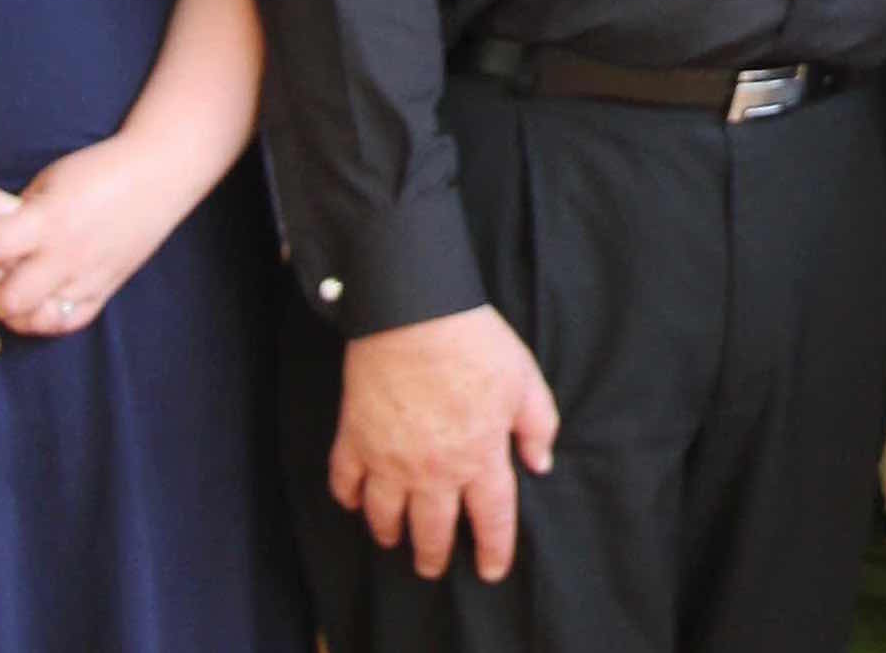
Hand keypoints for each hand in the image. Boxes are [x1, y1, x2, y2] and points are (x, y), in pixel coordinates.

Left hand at [0, 133, 199, 338]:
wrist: (159, 173)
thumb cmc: (100, 168)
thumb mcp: (50, 181)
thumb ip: (19, 215)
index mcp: (47, 219)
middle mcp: (66, 252)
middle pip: (8, 299)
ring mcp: (89, 273)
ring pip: (37, 317)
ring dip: (15, 314)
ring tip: (8, 299)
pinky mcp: (108, 285)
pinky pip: (69, 319)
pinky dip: (46, 319)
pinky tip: (37, 308)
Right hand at [329, 305, 561, 581]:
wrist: (413, 314)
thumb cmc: (474, 343)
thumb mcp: (525, 380)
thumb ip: (538, 426)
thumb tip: (541, 463)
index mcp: (481, 457)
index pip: (492, 520)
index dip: (494, 550)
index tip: (490, 571)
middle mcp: (434, 471)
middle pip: (433, 531)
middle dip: (433, 556)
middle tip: (431, 568)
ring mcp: (389, 459)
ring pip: (386, 517)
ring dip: (389, 534)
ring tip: (392, 541)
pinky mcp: (354, 439)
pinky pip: (345, 482)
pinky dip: (348, 498)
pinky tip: (354, 503)